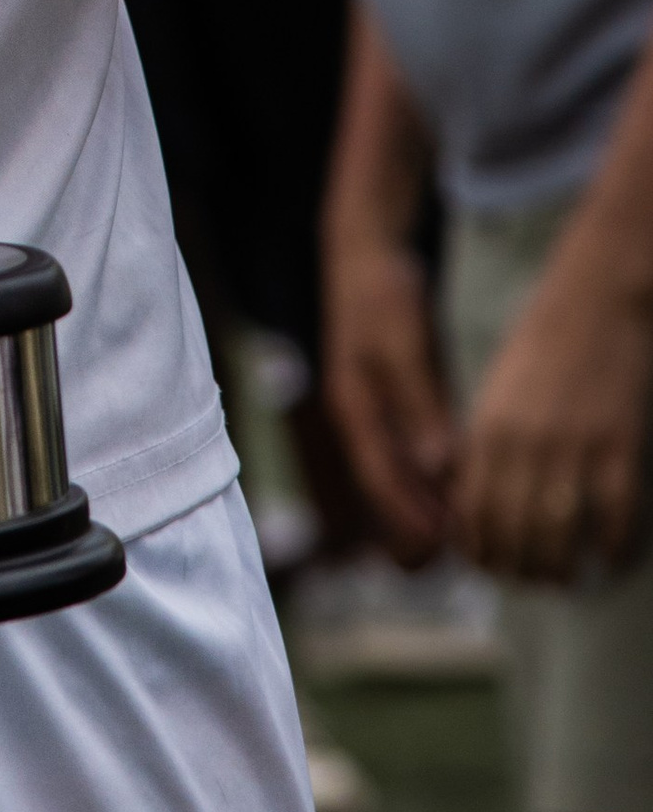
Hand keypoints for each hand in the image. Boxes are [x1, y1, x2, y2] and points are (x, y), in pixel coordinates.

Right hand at [322, 225, 456, 562]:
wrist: (366, 251)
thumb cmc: (381, 293)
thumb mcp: (402, 344)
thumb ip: (419, 404)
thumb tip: (437, 465)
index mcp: (354, 407)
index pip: (380, 477)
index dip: (407, 516)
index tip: (438, 549)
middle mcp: (360, 415)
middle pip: (383, 483)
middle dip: (413, 523)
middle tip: (448, 560)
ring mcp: (372, 406)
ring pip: (395, 469)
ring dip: (421, 502)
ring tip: (457, 537)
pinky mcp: (390, 394)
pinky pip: (405, 447)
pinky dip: (426, 472)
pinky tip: (452, 486)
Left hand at [459, 228, 652, 582]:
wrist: (594, 299)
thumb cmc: (541, 346)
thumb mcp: (498, 393)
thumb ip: (485, 448)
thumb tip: (476, 510)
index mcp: (488, 429)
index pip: (473, 514)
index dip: (481, 553)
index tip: (492, 567)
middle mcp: (524, 444)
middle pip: (515, 536)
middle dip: (521, 571)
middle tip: (534, 580)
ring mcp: (574, 447)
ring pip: (561, 538)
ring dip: (563, 570)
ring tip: (567, 578)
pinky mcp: (619, 447)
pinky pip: (617, 521)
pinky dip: (615, 551)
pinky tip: (613, 559)